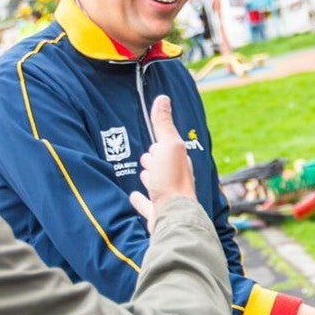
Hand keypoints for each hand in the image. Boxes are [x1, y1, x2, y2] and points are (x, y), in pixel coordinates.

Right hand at [128, 95, 195, 231]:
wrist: (172, 215)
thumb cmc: (171, 179)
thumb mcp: (168, 145)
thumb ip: (164, 124)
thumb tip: (163, 99)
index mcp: (179, 163)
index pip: (169, 150)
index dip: (161, 144)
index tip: (155, 141)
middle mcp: (176, 179)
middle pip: (164, 166)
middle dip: (155, 160)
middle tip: (147, 157)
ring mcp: (167, 197)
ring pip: (157, 184)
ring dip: (150, 177)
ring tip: (143, 173)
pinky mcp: (156, 213)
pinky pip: (147, 204)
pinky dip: (141, 200)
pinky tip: (134, 197)